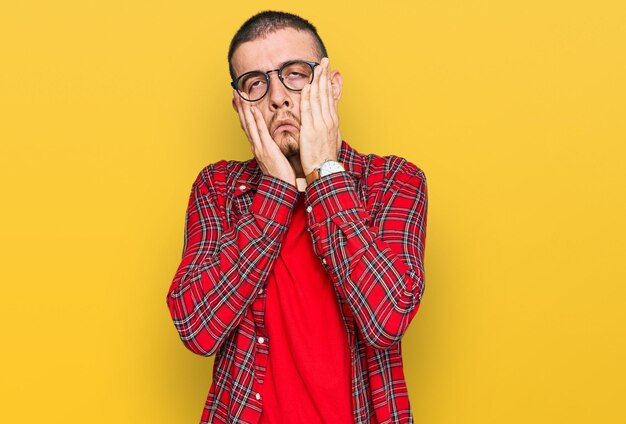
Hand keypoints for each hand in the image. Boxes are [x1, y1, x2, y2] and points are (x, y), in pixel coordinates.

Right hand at [233, 91, 295, 185]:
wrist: (281, 188)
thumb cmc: (281, 176)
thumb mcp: (275, 160)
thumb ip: (273, 150)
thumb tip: (274, 144)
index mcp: (258, 148)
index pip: (249, 127)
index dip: (244, 114)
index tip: (242, 101)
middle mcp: (256, 146)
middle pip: (245, 123)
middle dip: (240, 107)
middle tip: (235, 92)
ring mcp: (260, 147)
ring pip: (249, 124)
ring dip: (245, 108)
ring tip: (240, 95)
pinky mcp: (267, 149)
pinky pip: (260, 131)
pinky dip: (256, 119)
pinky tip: (253, 108)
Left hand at [299, 57, 341, 175]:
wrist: (325, 171)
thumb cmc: (325, 159)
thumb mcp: (331, 140)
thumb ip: (328, 128)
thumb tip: (328, 121)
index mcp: (332, 122)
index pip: (330, 97)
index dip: (328, 83)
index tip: (327, 71)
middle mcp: (329, 120)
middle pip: (326, 93)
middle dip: (325, 76)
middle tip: (324, 61)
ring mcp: (321, 124)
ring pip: (318, 98)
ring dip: (317, 81)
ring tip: (316, 67)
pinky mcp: (311, 130)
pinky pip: (309, 109)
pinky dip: (308, 96)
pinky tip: (307, 86)